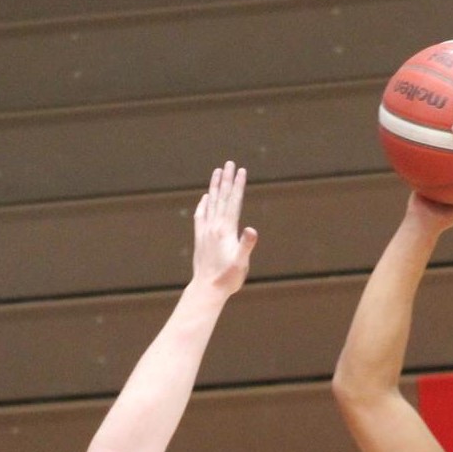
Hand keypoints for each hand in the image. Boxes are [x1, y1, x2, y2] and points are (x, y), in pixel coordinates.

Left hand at [192, 161, 257, 295]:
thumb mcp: (241, 263)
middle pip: (221, 198)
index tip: (241, 170)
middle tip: (229, 163)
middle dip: (226, 179)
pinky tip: (205, 198)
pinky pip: (201, 216)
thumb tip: (252, 230)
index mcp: (225, 230)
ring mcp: (205, 232)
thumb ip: (246, 245)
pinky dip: (204, 204)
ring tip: (217, 172)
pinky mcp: (200, 239)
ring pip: (211, 203)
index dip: (237, 185)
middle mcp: (214, 227)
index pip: (233, 202)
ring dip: (215, 187)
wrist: (206, 289)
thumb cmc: (227, 278)